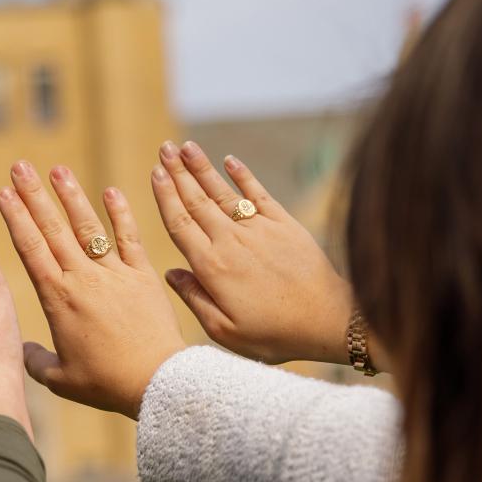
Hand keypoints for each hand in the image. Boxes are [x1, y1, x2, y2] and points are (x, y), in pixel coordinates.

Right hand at [0, 161, 185, 418]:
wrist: (156, 381)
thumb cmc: (106, 384)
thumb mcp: (61, 379)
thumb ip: (34, 361)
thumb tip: (19, 350)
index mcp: (57, 298)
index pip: (30, 248)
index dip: (16, 218)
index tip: (3, 192)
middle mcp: (82, 278)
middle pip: (53, 229)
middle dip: (34, 195)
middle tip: (20, 166)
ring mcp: (114, 273)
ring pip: (87, 226)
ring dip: (71, 196)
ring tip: (57, 169)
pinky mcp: (143, 276)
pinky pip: (129, 239)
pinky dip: (121, 215)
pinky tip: (112, 191)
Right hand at [151, 141, 352, 364]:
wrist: (327, 320)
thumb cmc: (275, 334)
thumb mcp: (225, 331)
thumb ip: (194, 299)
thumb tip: (170, 273)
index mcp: (212, 267)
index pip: (180, 224)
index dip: (165, 196)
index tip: (154, 173)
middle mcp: (231, 241)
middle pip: (196, 200)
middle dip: (177, 172)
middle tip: (163, 149)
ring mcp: (258, 229)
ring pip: (222, 192)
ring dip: (202, 167)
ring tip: (185, 146)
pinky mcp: (284, 224)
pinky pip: (258, 193)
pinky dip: (243, 175)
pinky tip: (230, 160)